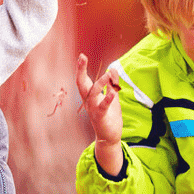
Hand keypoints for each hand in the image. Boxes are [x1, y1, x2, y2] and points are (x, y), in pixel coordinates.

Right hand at [77, 54, 123, 176]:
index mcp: (90, 96)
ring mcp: (93, 109)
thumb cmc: (109, 116)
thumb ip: (112, 84)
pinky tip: (112, 93)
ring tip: (107, 74)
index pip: (83, 80)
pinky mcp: (100, 117)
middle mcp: (88, 101)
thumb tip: (113, 69)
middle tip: (81, 58)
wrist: (109, 136)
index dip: (81, 68)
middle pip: (81, 84)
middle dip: (81, 71)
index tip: (81, 56)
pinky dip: (107, 99)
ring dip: (100, 83)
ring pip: (92, 94)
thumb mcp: (112, 97)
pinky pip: (102, 107)